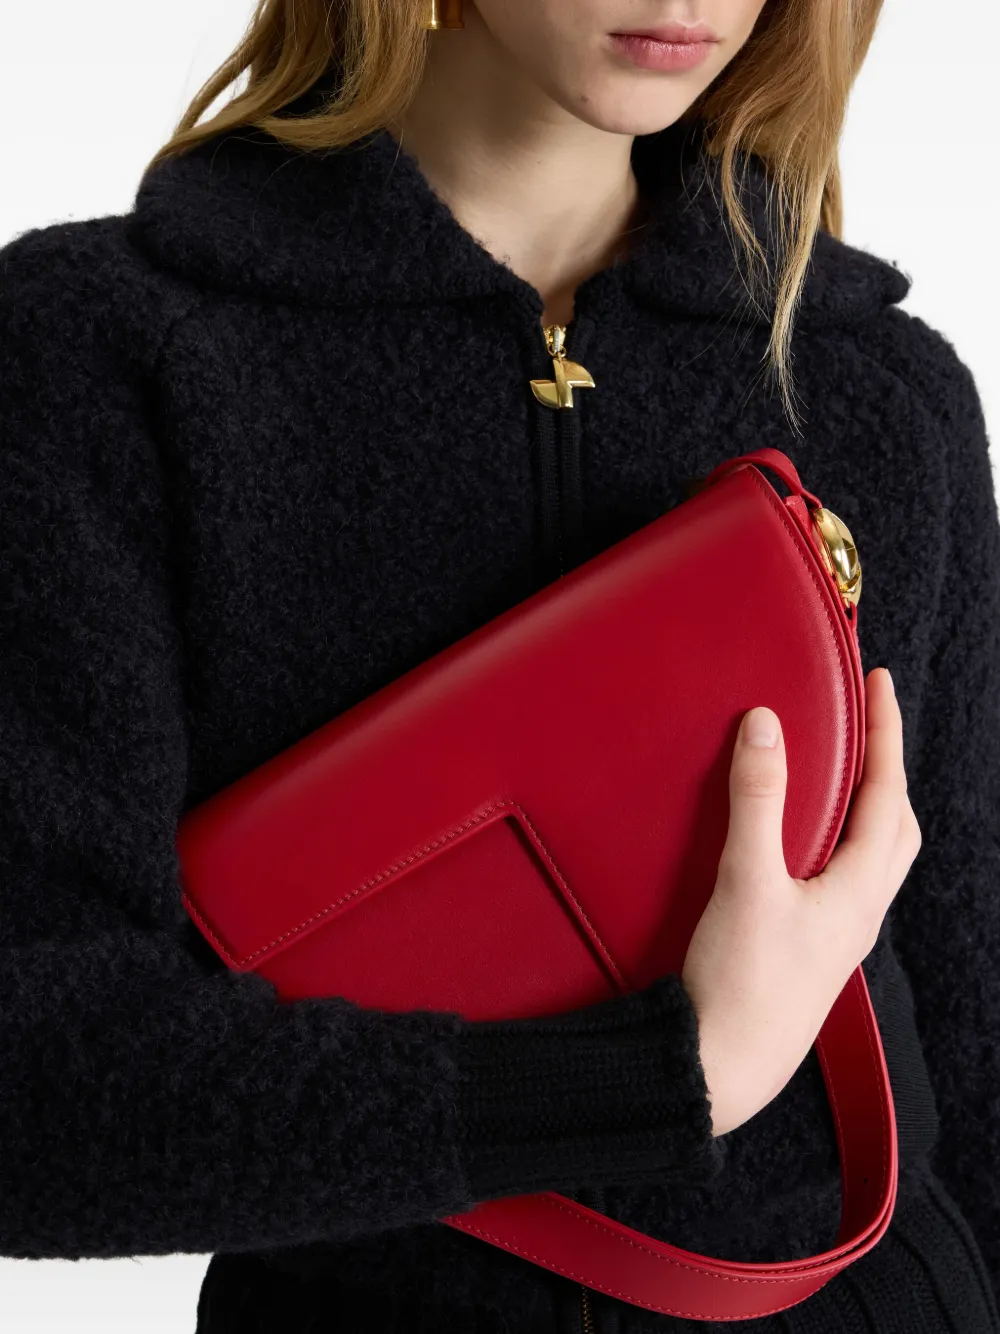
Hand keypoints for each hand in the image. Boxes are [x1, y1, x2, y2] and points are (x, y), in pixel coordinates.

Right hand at [681, 667, 921, 1136]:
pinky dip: (831, 839)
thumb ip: (758, 800)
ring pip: (870, 855)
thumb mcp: (747, 881)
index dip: (886, 733)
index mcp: (859, 889)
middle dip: (886, 769)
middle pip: (895, 826)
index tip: (881, 683)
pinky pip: (839, 876)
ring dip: (864, 805)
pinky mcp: (807, 946)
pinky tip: (795, 840)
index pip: (887, 793)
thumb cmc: (743, 986)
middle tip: (866, 726)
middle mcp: (858, 909)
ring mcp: (836, 932)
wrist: (722, 1068)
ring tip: (836, 771)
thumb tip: (765, 727)